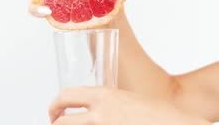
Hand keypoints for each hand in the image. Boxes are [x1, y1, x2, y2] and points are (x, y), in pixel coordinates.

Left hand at [49, 87, 210, 124]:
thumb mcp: (133, 100)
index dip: (55, 105)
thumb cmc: (163, 116)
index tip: (56, 112)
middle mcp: (100, 114)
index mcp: (105, 96)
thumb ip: (112, 104)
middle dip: (56, 124)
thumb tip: (99, 112)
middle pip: (61, 122)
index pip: (66, 95)